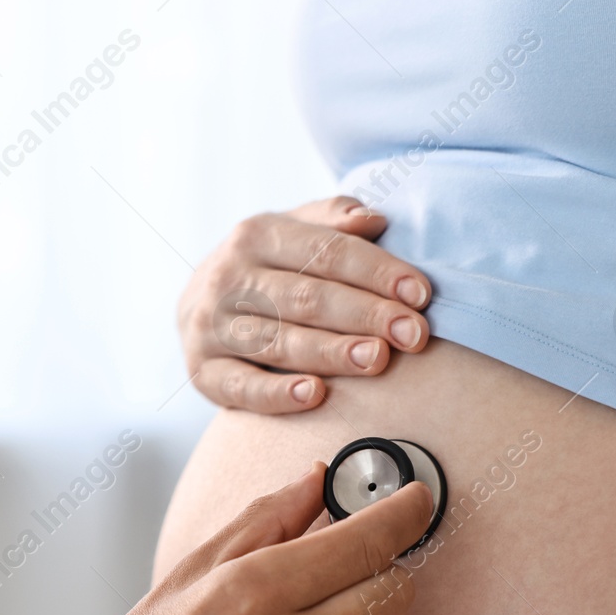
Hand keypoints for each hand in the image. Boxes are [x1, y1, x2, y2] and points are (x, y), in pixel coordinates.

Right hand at [178, 197, 432, 414]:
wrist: (195, 307)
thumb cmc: (265, 267)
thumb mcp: (291, 231)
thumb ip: (331, 221)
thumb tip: (373, 219)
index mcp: (256, 235)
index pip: (325, 252)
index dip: (376, 272)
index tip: (420, 293)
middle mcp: (227, 278)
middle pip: (306, 297)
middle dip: (365, 315)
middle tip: (413, 334)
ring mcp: (210, 327)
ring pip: (278, 342)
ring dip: (331, 353)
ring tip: (377, 359)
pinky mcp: (202, 372)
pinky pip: (241, 387)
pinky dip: (277, 394)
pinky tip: (315, 395)